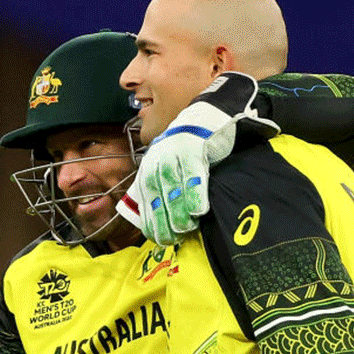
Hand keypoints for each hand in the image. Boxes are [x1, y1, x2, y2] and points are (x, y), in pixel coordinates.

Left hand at [118, 72, 277, 244]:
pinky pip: (193, 176)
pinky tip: (198, 211)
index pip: (146, 199)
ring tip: (185, 229)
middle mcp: (158, 161)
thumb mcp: (169, 165)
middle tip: (172, 239)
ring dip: (178, 213)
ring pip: (174, 189)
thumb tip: (163, 220)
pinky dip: (194, 194)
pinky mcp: (194, 150)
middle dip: (163, 222)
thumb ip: (164, 189)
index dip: (152, 221)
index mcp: (151, 166)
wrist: (208, 114)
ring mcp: (175, 155)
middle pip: (157, 197)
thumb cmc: (190, 146)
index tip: (158, 238)